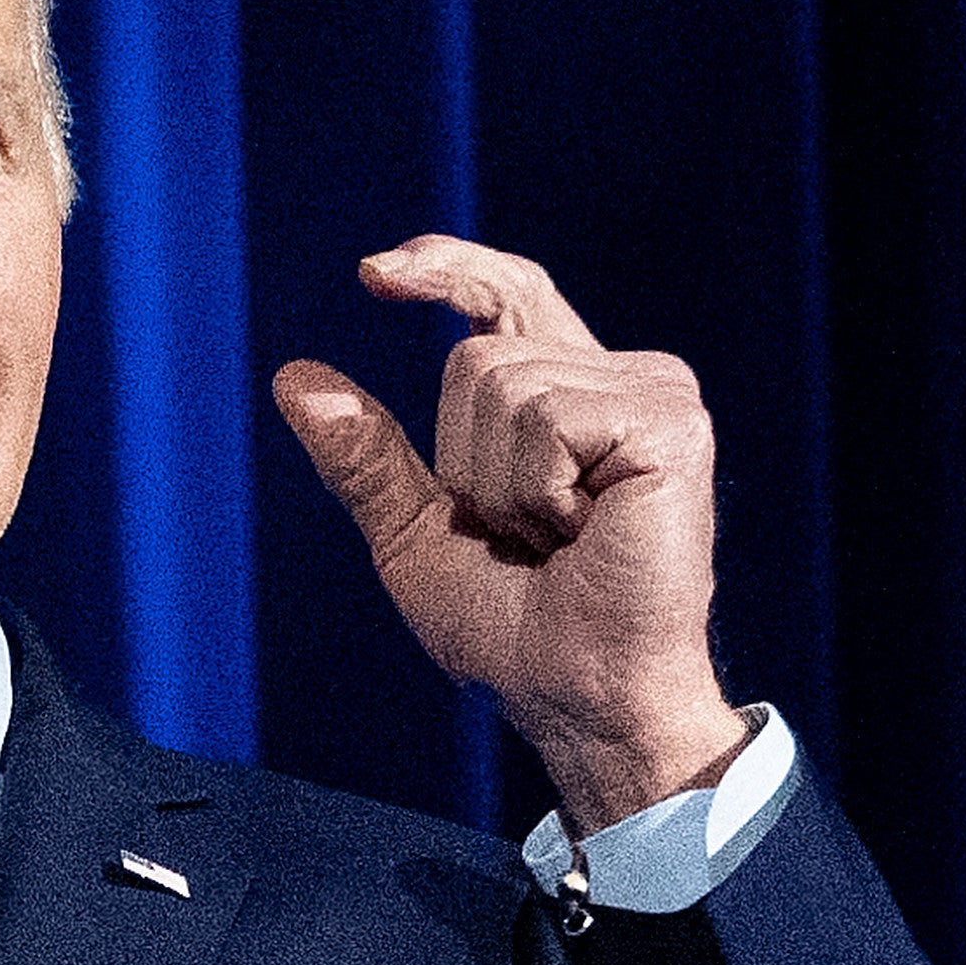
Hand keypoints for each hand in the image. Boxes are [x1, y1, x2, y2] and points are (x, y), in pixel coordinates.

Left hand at [273, 240, 754, 834]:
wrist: (582, 697)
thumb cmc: (514, 633)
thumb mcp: (416, 536)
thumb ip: (366, 457)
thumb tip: (293, 377)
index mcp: (570, 396)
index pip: (507, 295)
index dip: (446, 268)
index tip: (373, 275)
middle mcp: (621, 377)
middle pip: (477, 357)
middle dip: (468, 462)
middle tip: (531, 539)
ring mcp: (656, 390)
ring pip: (503, 382)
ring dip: (505, 487)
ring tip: (564, 542)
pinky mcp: (671, 419)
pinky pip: (547, 417)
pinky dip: (540, 490)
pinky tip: (590, 532)